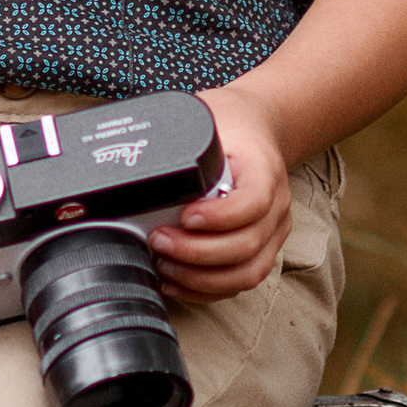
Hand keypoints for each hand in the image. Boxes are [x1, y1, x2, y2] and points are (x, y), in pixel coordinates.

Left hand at [150, 85, 291, 301]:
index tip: (184, 216)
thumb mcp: (208, 116)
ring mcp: (273, 232)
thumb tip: (129, 153)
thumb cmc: (229, 125)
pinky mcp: (263, 250)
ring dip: (201, 278)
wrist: (257, 129)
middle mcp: (277, 205)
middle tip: (158, 241)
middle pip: (247, 245)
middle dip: (196, 252)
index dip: (219, 217)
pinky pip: (241, 282)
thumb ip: (181, 135)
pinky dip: (207, 290)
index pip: (253, 202)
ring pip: (248, 272)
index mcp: (265, 169)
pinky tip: (176, 282)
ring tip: (163, 265)